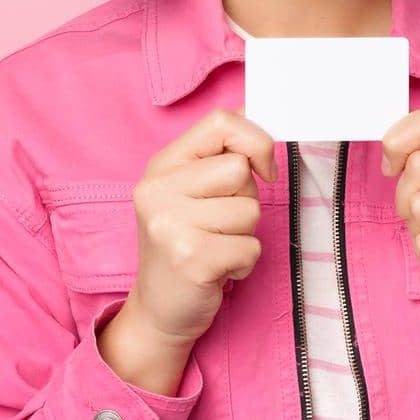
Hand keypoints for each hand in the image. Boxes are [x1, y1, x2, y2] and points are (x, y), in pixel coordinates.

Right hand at [124, 106, 276, 348]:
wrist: (158, 311)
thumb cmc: (186, 244)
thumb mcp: (191, 191)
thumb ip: (219, 151)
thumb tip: (254, 108)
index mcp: (161, 166)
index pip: (221, 122)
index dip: (254, 141)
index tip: (262, 169)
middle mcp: (157, 191)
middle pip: (240, 170)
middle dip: (246, 200)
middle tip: (220, 224)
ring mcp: (170, 226)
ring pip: (250, 211)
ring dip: (245, 235)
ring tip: (216, 247)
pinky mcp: (191, 260)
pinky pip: (250, 247)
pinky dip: (244, 263)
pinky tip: (218, 270)